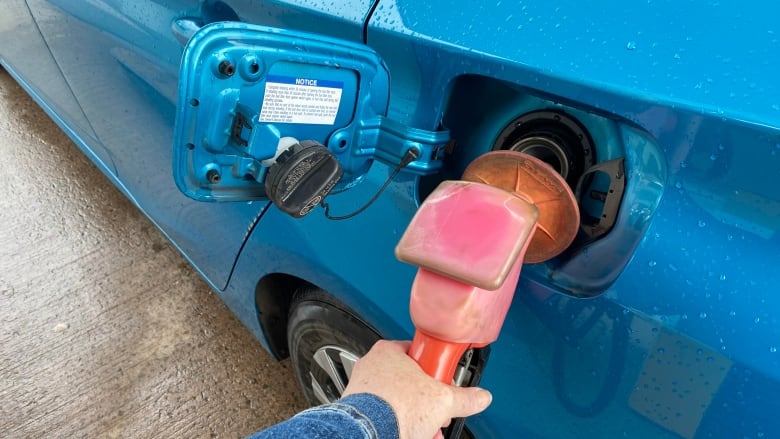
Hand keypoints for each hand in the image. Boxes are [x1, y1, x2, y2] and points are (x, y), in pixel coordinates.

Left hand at [342, 340, 491, 438]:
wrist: (367, 434)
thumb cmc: (393, 409)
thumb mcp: (442, 401)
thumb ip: (465, 397)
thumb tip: (479, 397)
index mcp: (389, 351)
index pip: (420, 352)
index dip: (436, 369)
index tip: (444, 381)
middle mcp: (372, 365)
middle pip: (410, 379)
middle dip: (426, 399)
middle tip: (436, 410)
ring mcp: (362, 387)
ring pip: (397, 398)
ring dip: (414, 414)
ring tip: (425, 427)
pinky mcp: (356, 409)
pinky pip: (383, 413)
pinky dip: (397, 423)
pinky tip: (409, 433)